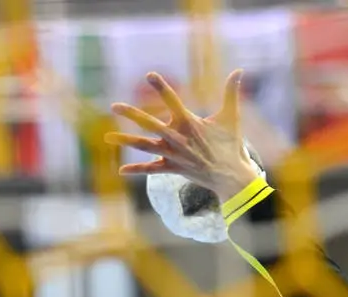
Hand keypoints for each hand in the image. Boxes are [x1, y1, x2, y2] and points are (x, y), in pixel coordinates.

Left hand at [104, 69, 260, 200]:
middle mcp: (177, 138)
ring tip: (107, 138)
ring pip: (145, 146)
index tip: (149, 75)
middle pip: (150, 123)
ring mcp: (173, 154)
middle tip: (114, 106)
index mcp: (190, 123)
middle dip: (131, 114)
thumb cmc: (231, 145)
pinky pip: (152, 169)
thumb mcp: (231, 117)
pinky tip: (121, 170)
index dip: (161, 87)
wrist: (231, 175)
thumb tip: (240, 70)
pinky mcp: (173, 168)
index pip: (172, 100)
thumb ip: (231, 92)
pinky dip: (137, 170)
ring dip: (126, 141)